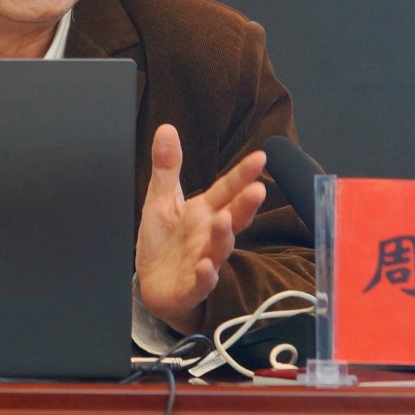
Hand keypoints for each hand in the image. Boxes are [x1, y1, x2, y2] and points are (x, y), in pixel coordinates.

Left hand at [135, 124, 267, 335]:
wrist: (153, 285)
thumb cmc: (164, 242)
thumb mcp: (160, 199)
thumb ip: (167, 167)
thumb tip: (166, 128)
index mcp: (205, 212)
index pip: (227, 190)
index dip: (243, 175)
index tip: (261, 156)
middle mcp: (209, 235)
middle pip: (232, 218)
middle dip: (245, 205)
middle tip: (257, 189)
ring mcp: (203, 261)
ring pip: (219, 249)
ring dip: (223, 236)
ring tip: (224, 221)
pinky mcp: (191, 286)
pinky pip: (201, 283)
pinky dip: (205, 276)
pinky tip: (206, 267)